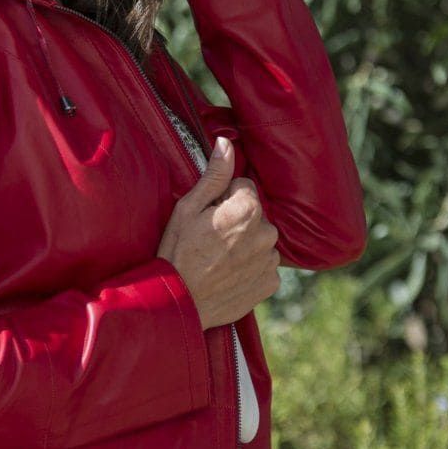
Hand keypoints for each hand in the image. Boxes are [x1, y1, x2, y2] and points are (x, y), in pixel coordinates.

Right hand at [156, 136, 279, 327]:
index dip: (222, 200)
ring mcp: (270, 261)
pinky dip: (250, 269)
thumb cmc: (177, 253)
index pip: (243, 188)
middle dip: (236, 222)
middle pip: (254, 214)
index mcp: (247, 209)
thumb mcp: (187, 209)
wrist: (178, 303)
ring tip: (217, 260)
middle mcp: (267, 233)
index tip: (207, 217)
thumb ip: (214, 175)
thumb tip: (227, 144)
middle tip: (210, 240)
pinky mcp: (270, 284)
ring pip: (260, 240)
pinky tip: (228, 275)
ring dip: (245, 245)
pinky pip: (264, 266)